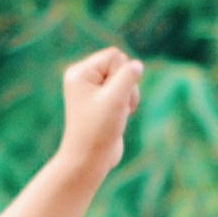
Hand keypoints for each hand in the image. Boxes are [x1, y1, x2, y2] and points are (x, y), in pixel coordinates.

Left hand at [57, 48, 143, 175]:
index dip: (122, 75)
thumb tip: (137, 65)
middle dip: (126, 87)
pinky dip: (126, 104)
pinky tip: (119, 118)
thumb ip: (129, 76)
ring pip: (125, 80)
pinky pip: (123, 92)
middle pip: (121, 66)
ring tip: (117, 115)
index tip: (111, 98)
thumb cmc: (99, 130)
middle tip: (115, 108)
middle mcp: (84, 78)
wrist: (89, 160)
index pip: (115, 56)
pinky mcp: (102, 102)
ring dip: (128, 97)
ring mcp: (93, 90)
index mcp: (80, 72)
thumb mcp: (116, 98)